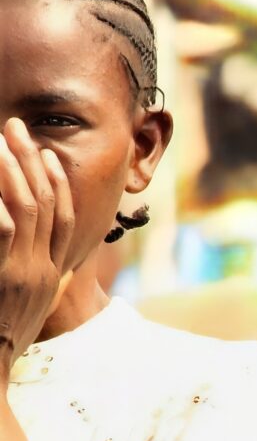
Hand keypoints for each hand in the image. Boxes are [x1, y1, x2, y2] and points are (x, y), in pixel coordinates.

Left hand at [0, 120, 75, 371]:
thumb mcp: (16, 312)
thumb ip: (24, 284)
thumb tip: (30, 261)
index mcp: (48, 279)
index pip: (66, 223)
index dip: (59, 185)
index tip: (48, 156)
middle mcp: (42, 273)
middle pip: (48, 207)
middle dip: (33, 162)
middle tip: (16, 128)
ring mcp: (23, 275)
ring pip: (28, 210)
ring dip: (14, 169)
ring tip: (2, 139)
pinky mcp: (4, 278)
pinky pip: (5, 230)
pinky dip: (1, 202)